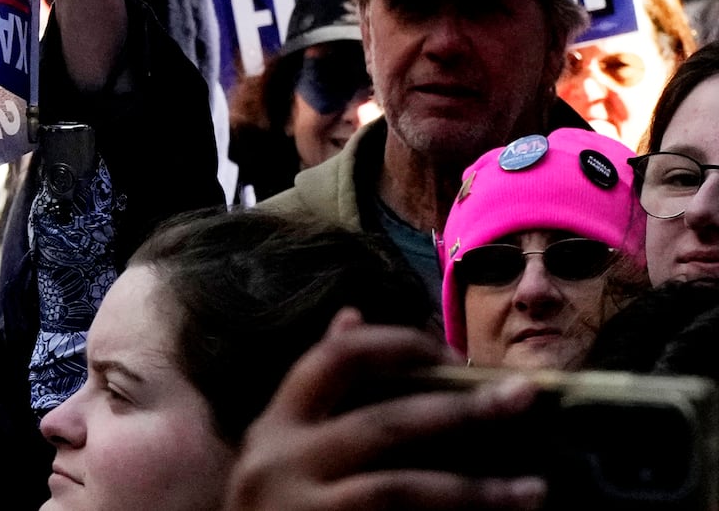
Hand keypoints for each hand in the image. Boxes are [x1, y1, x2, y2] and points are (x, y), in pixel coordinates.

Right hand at [224, 311, 544, 510]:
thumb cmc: (273, 507)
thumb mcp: (278, 447)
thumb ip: (316, 392)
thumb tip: (353, 315)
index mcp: (274, 426)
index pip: (334, 360)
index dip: (397, 345)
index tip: (452, 353)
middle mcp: (283, 462)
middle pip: (383, 422)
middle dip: (460, 408)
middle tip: (522, 397)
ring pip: (402, 489)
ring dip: (477, 489)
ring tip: (534, 490)